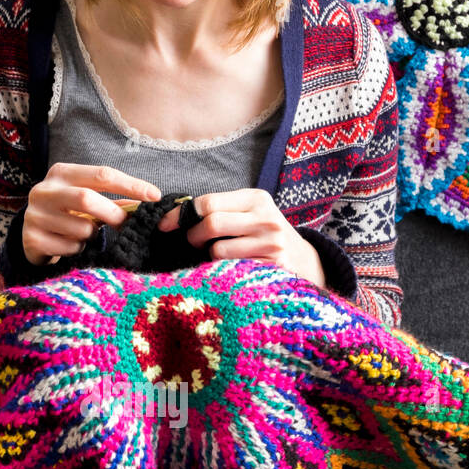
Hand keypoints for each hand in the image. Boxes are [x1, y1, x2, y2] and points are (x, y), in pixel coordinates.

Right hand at [22, 163, 160, 265]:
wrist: (30, 236)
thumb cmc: (66, 214)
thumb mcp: (85, 201)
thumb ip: (113, 201)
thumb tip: (148, 203)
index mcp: (62, 173)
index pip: (102, 174)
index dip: (131, 185)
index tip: (154, 196)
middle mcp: (44, 190)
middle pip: (87, 198)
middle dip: (112, 214)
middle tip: (126, 225)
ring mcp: (35, 215)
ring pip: (80, 228)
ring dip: (91, 236)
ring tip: (83, 235)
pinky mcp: (32, 239)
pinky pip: (70, 248)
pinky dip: (78, 250)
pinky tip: (68, 246)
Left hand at [156, 188, 325, 287]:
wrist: (304, 260)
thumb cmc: (265, 235)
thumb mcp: (250, 213)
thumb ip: (221, 210)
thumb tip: (176, 214)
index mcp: (256, 199)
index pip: (209, 202)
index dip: (181, 214)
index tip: (165, 225)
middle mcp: (265, 218)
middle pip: (211, 224)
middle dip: (193, 236)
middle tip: (194, 242)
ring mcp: (270, 243)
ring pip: (218, 250)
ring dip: (208, 256)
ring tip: (216, 255)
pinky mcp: (272, 266)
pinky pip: (231, 269)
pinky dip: (221, 270)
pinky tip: (229, 268)